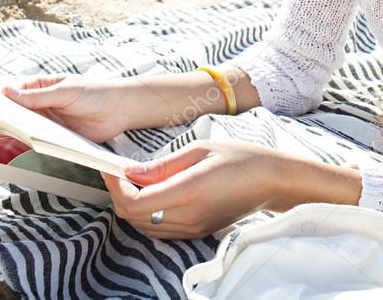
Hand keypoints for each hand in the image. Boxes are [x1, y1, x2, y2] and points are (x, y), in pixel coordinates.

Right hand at [2, 75, 130, 142]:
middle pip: (17, 114)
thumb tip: (6, 92)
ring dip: (16, 135)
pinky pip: (41, 143)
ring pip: (26, 130)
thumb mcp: (64, 92)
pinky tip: (21, 151)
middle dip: (4, 121)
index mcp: (42, 88)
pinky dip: (31, 147)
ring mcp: (49, 123)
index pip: (14, 94)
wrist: (121, 110)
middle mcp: (42, 106)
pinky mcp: (58, 138)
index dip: (0, 102)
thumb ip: (37, 96)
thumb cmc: (95, 92)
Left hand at [102, 139, 282, 239]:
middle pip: (133, 217)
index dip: (116, 186)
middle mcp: (188, 216)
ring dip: (132, 205)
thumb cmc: (240, 158)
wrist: (270, 180)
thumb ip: (162, 165)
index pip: (135, 202)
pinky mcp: (195, 232)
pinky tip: (154, 194)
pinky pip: (158, 230)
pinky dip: (146, 214)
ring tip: (138, 181)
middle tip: (121, 172)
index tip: (112, 169)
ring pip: (142, 226)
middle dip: (120, 194)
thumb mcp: (199, 149)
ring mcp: (192, 228)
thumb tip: (130, 171)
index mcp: (189, 191)